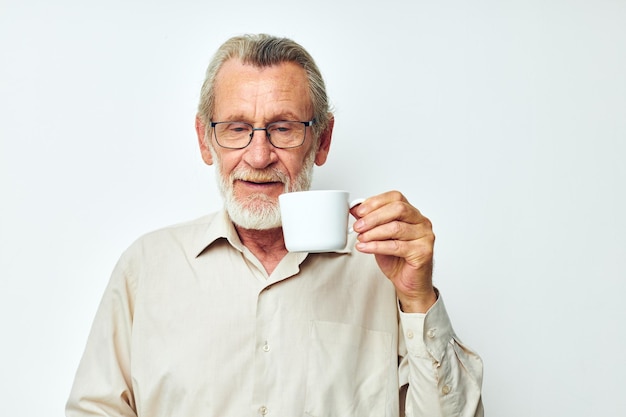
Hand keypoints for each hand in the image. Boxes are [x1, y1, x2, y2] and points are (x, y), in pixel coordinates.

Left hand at [351, 191, 436, 312]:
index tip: (359, 211)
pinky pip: (396, 246)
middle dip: (373, 217)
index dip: (376, 202)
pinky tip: (365, 247)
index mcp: (412, 214)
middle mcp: (422, 222)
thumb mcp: (379, 236)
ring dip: (373, 232)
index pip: (396, 198)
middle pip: (398, 209)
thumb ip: (370, 222)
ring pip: (396, 227)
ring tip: (361, 238)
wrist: (409, 283)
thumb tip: (355, 209)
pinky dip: (377, 246)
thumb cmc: (397, 259)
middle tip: (358, 226)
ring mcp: (425, 236)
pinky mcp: (423, 252)